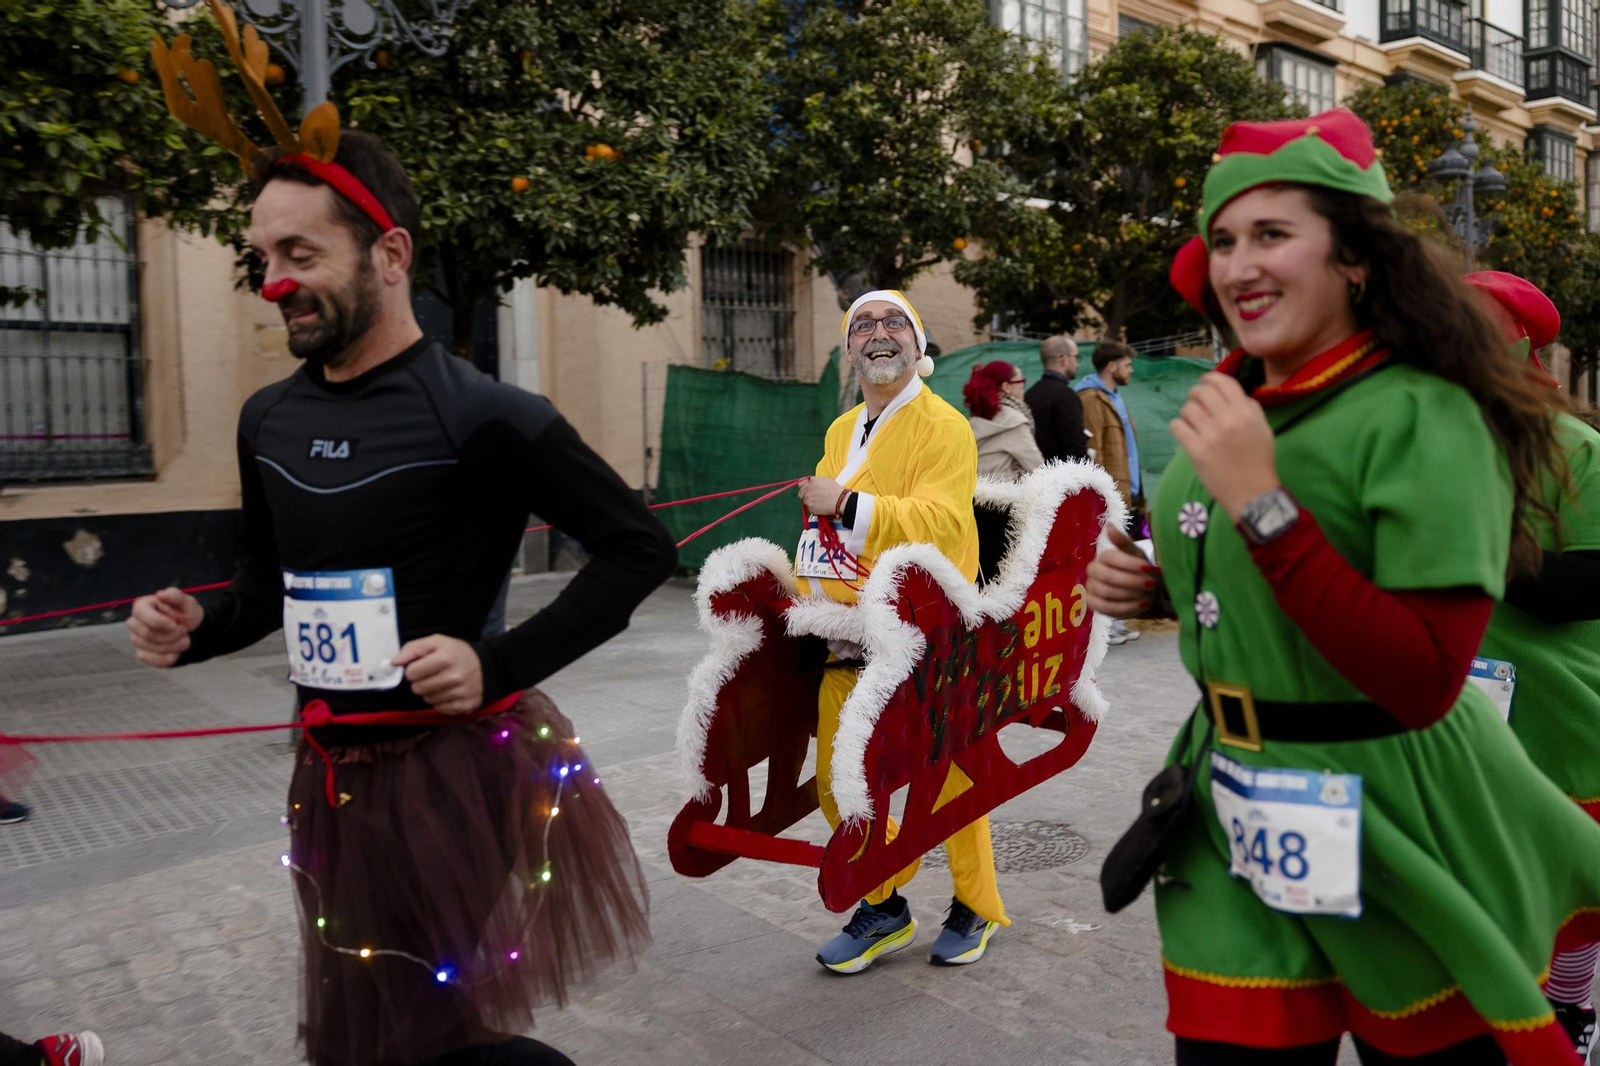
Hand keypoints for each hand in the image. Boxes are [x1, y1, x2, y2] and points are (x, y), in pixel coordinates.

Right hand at [127, 587, 203, 666]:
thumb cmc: (186, 613)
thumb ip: (174, 596)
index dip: (158, 621)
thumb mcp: (186, 602)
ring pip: (150, 648)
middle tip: (184, 630)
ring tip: (185, 639)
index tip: (175, 624)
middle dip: (170, 634)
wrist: (193, 631)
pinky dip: (168, 658)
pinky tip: (177, 652)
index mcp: (142, 606)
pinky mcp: (143, 654)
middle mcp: (135, 623)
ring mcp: (137, 639)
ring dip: (173, 646)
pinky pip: (152, 660)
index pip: (141, 614)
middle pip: (147, 633)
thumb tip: (160, 594)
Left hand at [392, 635, 483, 714]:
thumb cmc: (457, 653)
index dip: (414, 669)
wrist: (488, 666)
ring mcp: (460, 693)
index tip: (423, 666)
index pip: (411, 673)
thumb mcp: (437, 642)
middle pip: (417, 689)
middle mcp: (454, 677)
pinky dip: (441, 701)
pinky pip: (439, 709)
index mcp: (445, 658)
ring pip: (427, 700)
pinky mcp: (464, 706)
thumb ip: (413, 648)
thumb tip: (393, 663)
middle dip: (421, 682)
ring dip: (430, 692)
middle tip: (432, 675)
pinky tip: (449, 692)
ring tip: (442, 683)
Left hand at [799, 476, 846, 516]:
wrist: (840, 500)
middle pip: (800, 494)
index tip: (807, 489)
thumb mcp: (825, 479)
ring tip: (819, 502)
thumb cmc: (835, 489)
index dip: (804, 487)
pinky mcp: (811, 508)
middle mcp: (807, 490)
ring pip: (805, 502)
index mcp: (811, 482)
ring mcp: (808, 499)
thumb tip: (810, 481)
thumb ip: (814, 480)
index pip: (800, 484)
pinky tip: (821, 506)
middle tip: (813, 497)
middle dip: (805, 495)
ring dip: (810, 502)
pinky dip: (814, 508)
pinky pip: (810, 509)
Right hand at [1085, 525, 1155, 618]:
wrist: (1144, 590)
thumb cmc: (1140, 570)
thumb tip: (1109, 525)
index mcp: (1103, 557)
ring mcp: (1092, 588)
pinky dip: (1126, 607)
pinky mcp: (1094, 604)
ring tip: (1148, 594)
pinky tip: (1141, 605)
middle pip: (1107, 577)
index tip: (1148, 569)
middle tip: (1151, 584)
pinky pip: (1105, 608)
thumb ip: (1124, 542)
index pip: (1110, 558)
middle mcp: (1093, 571)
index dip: (1129, 564)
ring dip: (1131, 595)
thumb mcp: (1137, 555)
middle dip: (1131, 581)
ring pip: (1107, 593)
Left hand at [1168, 372, 1280, 519]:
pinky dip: (1178, 427)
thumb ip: (1249, 407)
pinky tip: (1184, 433)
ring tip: (1191, 422)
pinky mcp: (1196, 450)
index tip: (1204, 382)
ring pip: (1187, 408)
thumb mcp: (1263, 428)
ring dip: (1186, 413)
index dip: (1210, 378)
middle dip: (1194, 394)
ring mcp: (1211, 435)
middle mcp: (1228, 419)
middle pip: (1201, 392)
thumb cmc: (1259, 460)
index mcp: (1246, 412)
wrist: (1252, 492)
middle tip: (1195, 402)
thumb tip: (1230, 394)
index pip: (1223, 382)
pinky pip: (1177, 426)